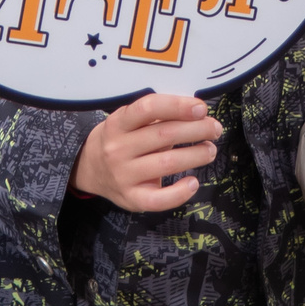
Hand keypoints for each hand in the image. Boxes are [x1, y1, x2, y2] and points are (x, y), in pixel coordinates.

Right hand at [69, 93, 221, 212]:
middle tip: (214, 128)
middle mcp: (118, 148)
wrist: (90, 168)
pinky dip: (180, 192)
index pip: (148, 108)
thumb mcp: (128, 121)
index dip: (177, 106)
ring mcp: (123, 175)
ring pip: (167, 163)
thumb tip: (195, 112)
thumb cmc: (119, 140)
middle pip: (164, 135)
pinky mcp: (131, 198)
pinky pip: (159, 199)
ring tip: (209, 150)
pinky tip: (193, 182)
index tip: (200, 108)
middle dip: (196, 130)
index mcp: (118, 123)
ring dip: (196, 155)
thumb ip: (157, 116)